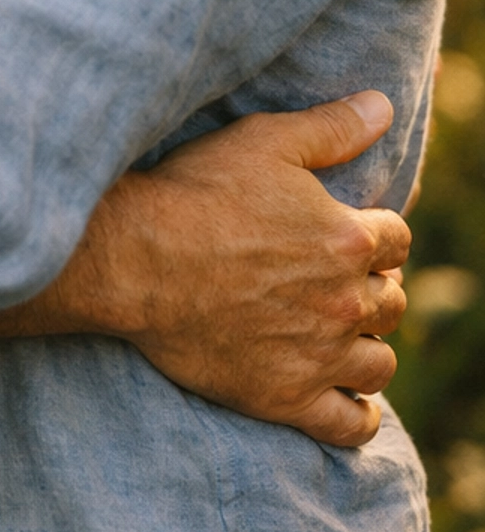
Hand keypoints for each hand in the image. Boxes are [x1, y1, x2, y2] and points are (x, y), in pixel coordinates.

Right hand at [92, 95, 408, 446]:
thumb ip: (331, 128)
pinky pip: (350, 424)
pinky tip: (345, 398)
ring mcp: (318, 355)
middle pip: (391, 301)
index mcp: (348, 238)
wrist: (135, 258)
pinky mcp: (286, 398)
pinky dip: (358, 415)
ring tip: (339, 334)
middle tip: (334, 281)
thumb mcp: (263, 141)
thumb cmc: (195, 192)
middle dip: (371, 288)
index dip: (375, 233)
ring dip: (367, 346)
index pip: (396, 239)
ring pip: (379, 363)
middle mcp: (344, 300)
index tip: (349, 234)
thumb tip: (382, 107)